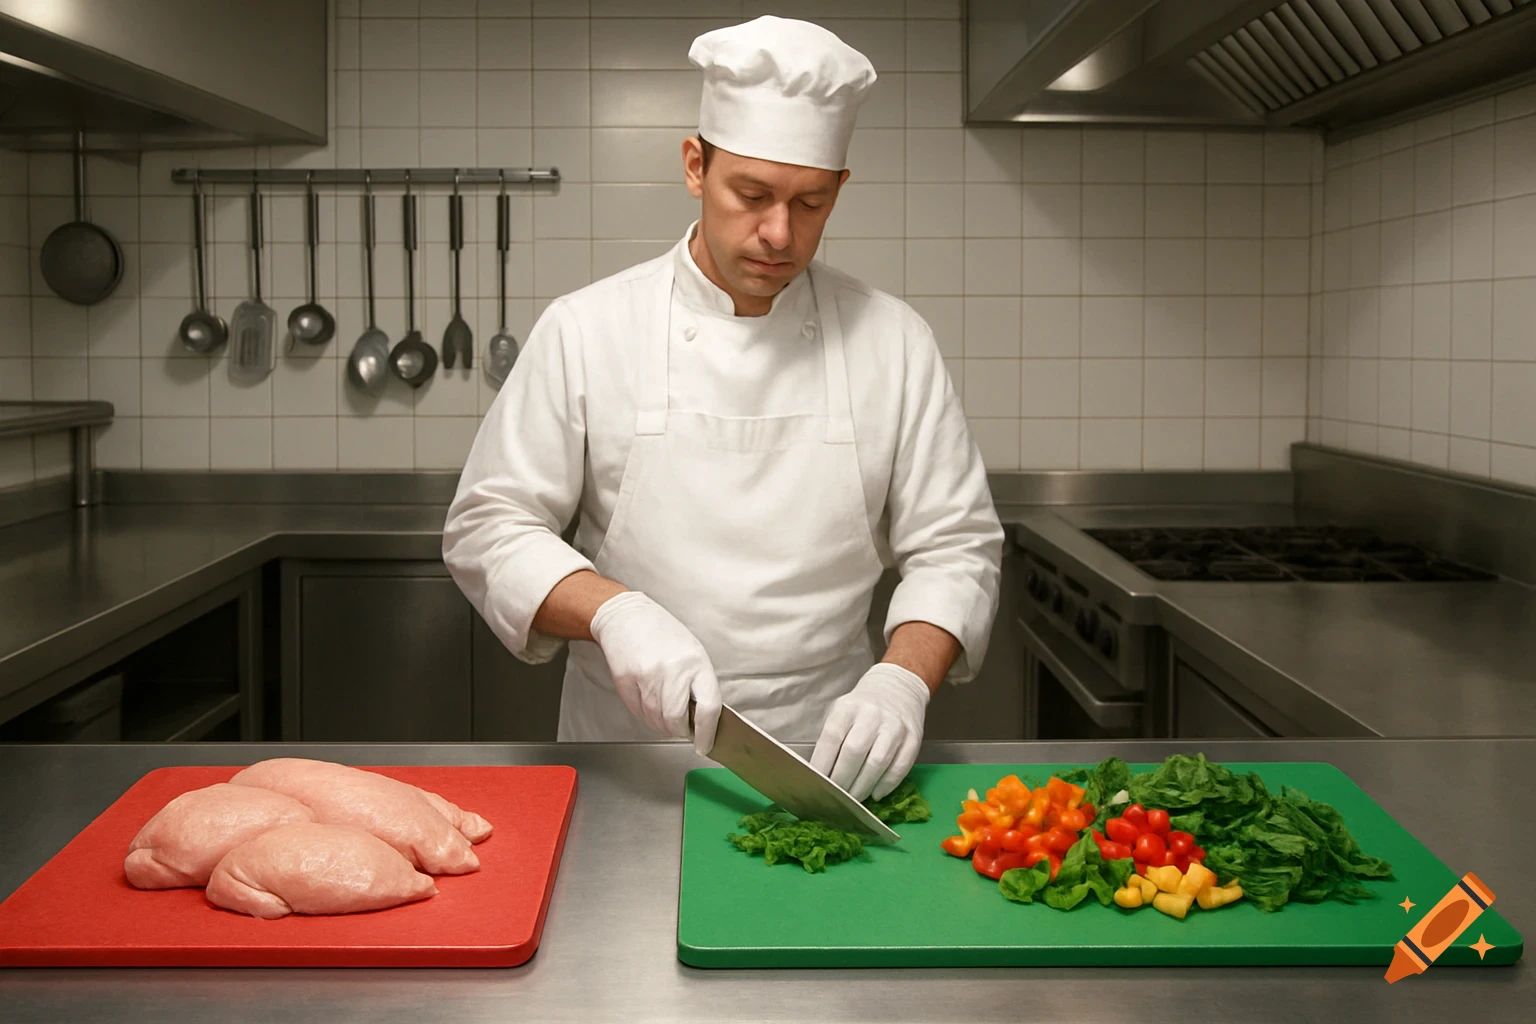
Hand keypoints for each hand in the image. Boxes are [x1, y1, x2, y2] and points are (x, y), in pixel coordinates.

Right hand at [588, 591, 721, 753]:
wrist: (627, 617)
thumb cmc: (663, 634)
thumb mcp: (692, 653)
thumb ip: (698, 684)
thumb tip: (701, 720)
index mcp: (696, 663)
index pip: (709, 708)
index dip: (707, 733)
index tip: (705, 745)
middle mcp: (673, 670)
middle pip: (676, 720)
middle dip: (679, 731)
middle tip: (680, 728)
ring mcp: (647, 675)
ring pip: (655, 719)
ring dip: (661, 725)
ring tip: (663, 713)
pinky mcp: (625, 679)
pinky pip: (637, 712)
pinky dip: (644, 715)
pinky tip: (647, 701)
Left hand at [810, 663, 929, 801]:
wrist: (898, 688)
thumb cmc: (862, 707)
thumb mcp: (841, 711)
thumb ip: (831, 738)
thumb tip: (819, 773)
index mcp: (849, 707)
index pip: (832, 737)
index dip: (823, 763)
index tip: (817, 783)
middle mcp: (872, 715)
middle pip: (854, 752)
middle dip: (842, 780)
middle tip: (835, 798)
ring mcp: (895, 727)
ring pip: (877, 763)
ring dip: (863, 786)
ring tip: (854, 800)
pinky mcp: (913, 738)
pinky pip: (900, 767)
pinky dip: (886, 785)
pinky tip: (876, 793)